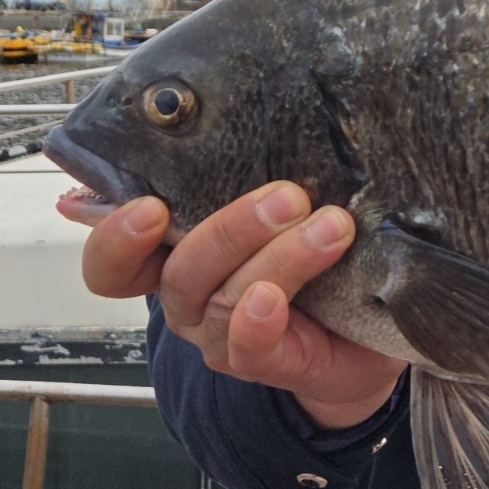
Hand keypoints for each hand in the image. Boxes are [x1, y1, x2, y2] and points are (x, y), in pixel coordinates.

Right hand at [65, 182, 406, 428]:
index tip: (151, 206)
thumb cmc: (320, 245)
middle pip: (180, 273)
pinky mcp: (268, 363)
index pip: (114, 262)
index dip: (115, 239)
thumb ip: (252, 174)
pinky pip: (250, 349)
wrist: (374, 313)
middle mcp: (190, 298)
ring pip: (224, 301)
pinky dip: (259, 322)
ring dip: (281, 257)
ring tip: (332, 226)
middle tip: (288, 197)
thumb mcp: (283, 201)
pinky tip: (276, 297)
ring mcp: (223, 336)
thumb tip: (237, 125)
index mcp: (179, 253)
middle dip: (231, 230)